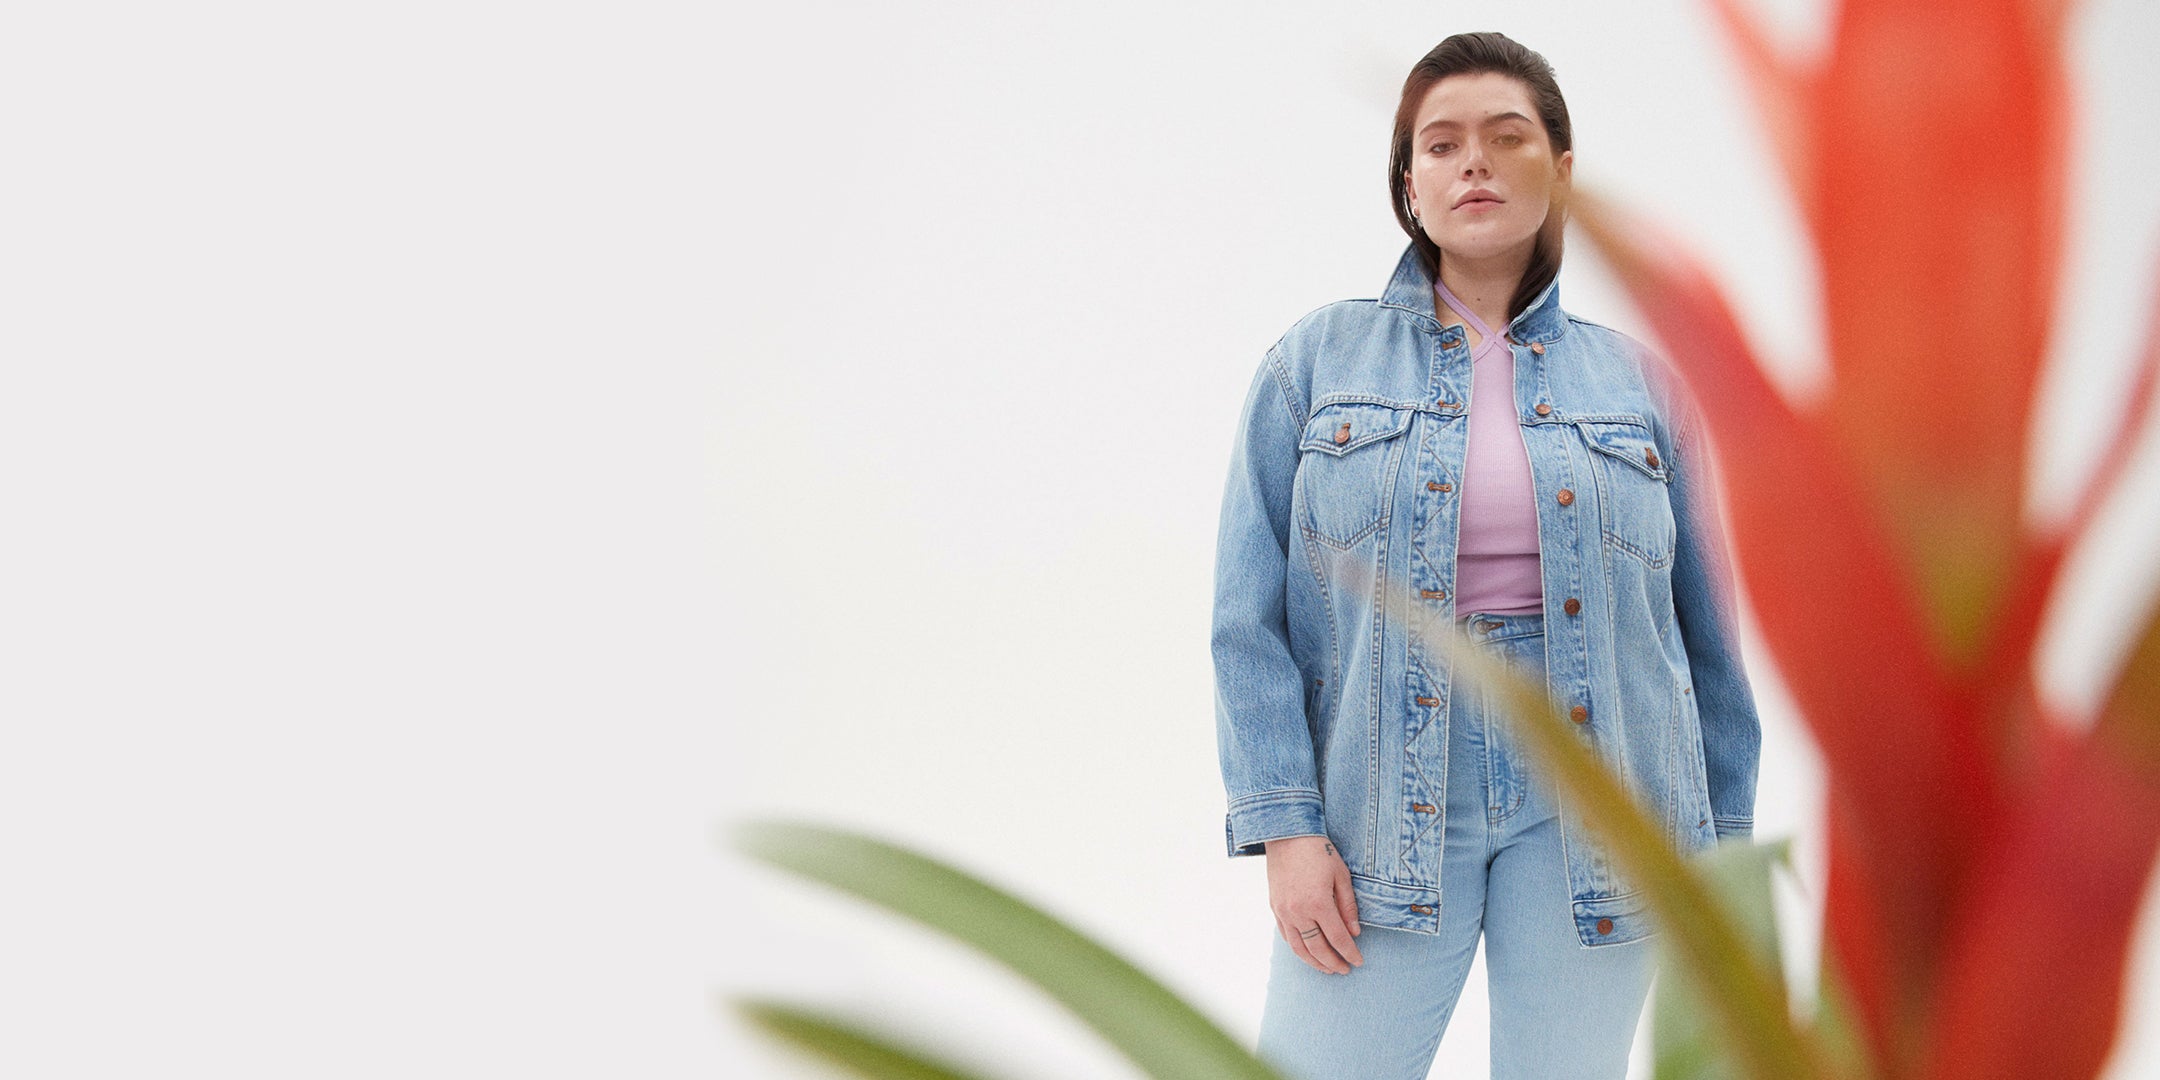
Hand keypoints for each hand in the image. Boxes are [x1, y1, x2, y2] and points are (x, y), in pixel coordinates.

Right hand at [1263, 835, 1362, 973]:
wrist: (1286, 835)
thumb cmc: (1318, 851)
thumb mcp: (1341, 875)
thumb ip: (1348, 906)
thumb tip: (1354, 933)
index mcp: (1318, 903)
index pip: (1338, 938)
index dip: (1350, 953)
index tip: (1358, 962)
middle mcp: (1298, 912)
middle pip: (1318, 948)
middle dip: (1333, 962)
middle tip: (1345, 970)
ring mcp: (1284, 911)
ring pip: (1299, 947)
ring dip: (1314, 962)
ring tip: (1327, 968)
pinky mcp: (1275, 907)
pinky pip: (1286, 935)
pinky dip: (1298, 948)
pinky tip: (1308, 951)